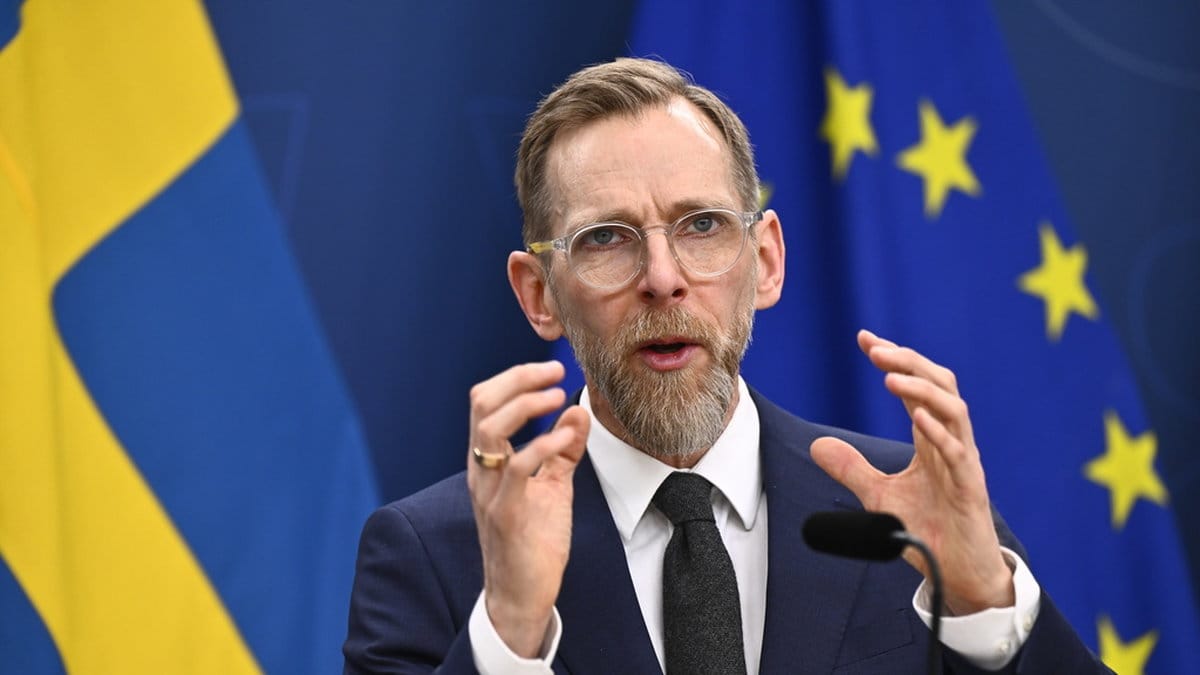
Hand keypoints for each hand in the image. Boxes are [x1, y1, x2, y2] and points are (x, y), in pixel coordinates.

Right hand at [467, 360, 589, 655]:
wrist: (521, 595)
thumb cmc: (533, 540)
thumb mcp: (552, 486)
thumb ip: (563, 449)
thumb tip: (577, 411)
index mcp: (486, 459)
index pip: (485, 400)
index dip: (516, 377)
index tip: (552, 369)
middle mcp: (480, 469)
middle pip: (482, 403)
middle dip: (519, 379)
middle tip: (556, 371)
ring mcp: (490, 491)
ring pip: (490, 428)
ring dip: (527, 404)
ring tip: (558, 396)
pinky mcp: (506, 513)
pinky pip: (517, 468)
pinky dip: (544, 444)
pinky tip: (567, 437)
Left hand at [810, 330, 1013, 614]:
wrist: (956, 574)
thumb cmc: (926, 530)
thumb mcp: (878, 496)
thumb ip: (852, 469)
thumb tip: (817, 445)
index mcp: (932, 438)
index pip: (915, 386)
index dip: (894, 360)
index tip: (865, 339)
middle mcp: (952, 441)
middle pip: (939, 385)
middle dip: (908, 361)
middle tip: (875, 347)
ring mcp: (964, 463)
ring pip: (954, 409)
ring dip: (921, 389)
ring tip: (889, 376)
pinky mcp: (971, 489)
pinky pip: (959, 453)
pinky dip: (939, 432)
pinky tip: (918, 418)